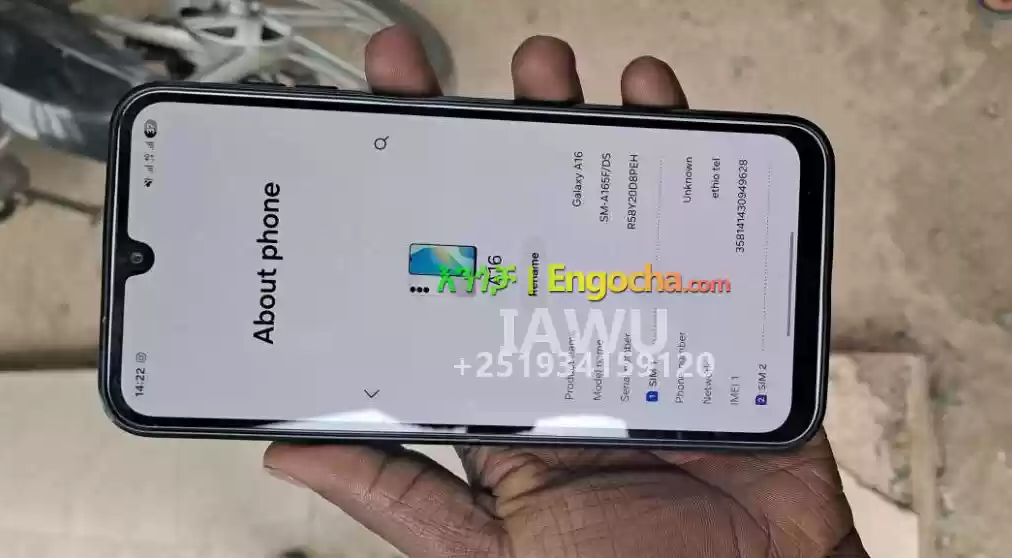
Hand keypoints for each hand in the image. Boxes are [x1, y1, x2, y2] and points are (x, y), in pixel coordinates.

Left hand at [264, 26, 863, 557]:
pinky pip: (704, 226)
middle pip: (518, 220)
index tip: (367, 133)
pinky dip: (690, 160)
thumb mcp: (488, 547)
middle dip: (484, 140)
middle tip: (440, 80)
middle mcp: (565, 338)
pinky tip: (658, 111)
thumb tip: (291, 445)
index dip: (405, 204)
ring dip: (576, 129)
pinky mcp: (720, 318)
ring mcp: (643, 320)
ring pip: (605, 205)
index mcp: (501, 385)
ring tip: (546, 75)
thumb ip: (401, 493)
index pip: (441, 278)